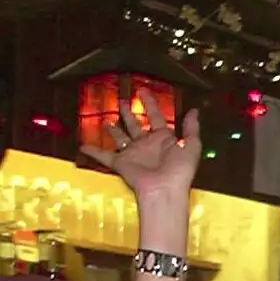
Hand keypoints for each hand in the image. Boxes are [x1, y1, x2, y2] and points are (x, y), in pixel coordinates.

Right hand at [81, 88, 202, 204]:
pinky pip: (104, 156)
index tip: (143, 90)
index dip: (150, 103)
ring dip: (113, 128)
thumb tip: (195, 110)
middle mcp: (146, 145)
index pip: (155, 116)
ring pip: (120, 137)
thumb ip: (191, 128)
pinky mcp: (121, 163)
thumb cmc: (179, 169)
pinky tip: (82, 145)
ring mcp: (133, 154)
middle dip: (128, 114)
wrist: (165, 189)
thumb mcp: (192, 145)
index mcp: (163, 139)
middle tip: (122, 101)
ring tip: (106, 119)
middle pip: (135, 125)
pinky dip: (93, 151)